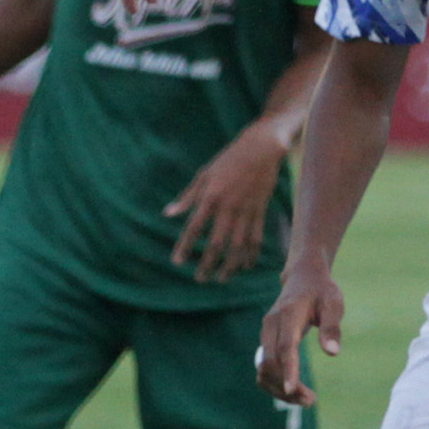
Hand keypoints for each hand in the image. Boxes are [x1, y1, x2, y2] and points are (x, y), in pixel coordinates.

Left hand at [164, 130, 286, 281]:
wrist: (261, 149)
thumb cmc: (228, 160)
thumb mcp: (204, 175)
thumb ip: (187, 197)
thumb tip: (168, 214)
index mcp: (210, 197)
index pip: (194, 228)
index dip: (185, 246)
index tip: (177, 262)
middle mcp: (228, 208)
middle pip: (216, 244)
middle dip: (207, 264)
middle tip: (199, 278)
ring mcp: (246, 212)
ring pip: (238, 247)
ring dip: (229, 265)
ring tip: (221, 278)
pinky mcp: (260, 212)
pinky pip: (256, 239)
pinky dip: (251, 255)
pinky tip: (245, 267)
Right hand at [258, 264, 344, 404]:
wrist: (302, 278)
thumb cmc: (322, 291)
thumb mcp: (334, 303)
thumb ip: (332, 327)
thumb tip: (332, 353)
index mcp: (288, 314)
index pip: (285, 346)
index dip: (289, 369)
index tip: (293, 390)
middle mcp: (270, 325)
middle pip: (271, 362)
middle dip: (287, 386)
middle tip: (311, 400)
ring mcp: (265, 334)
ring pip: (263, 369)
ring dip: (280, 389)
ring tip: (306, 400)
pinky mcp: (265, 342)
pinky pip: (264, 368)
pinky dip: (275, 384)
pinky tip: (294, 391)